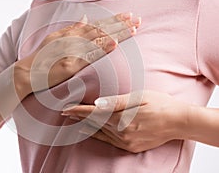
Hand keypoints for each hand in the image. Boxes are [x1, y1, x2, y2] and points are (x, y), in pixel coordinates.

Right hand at [15, 13, 140, 95]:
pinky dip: (101, 49)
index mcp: (71, 34)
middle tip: (137, 19)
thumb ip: (72, 28)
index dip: (113, 20)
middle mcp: (72, 40)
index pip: (96, 25)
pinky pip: (89, 56)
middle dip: (120, 24)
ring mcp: (72, 52)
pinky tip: (114, 44)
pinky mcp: (70, 65)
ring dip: (116, 34)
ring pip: (97, 40)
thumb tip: (86, 18)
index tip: (128, 16)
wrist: (27, 73)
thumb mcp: (55, 38)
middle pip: (100, 30)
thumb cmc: (42, 57)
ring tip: (133, 29)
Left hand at [62, 90, 189, 152]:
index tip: (65, 109)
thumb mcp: (139, 97)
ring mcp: (126, 141)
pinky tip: (92, 133)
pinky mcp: (131, 147)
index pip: (93, 114)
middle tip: (65, 113)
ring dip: (86, 126)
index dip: (78, 111)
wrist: (178, 121)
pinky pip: (109, 141)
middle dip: (79, 117)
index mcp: (121, 118)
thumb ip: (116, 101)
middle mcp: (121, 132)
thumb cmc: (159, 104)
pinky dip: (98, 136)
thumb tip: (96, 104)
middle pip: (94, 123)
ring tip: (75, 122)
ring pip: (100, 133)